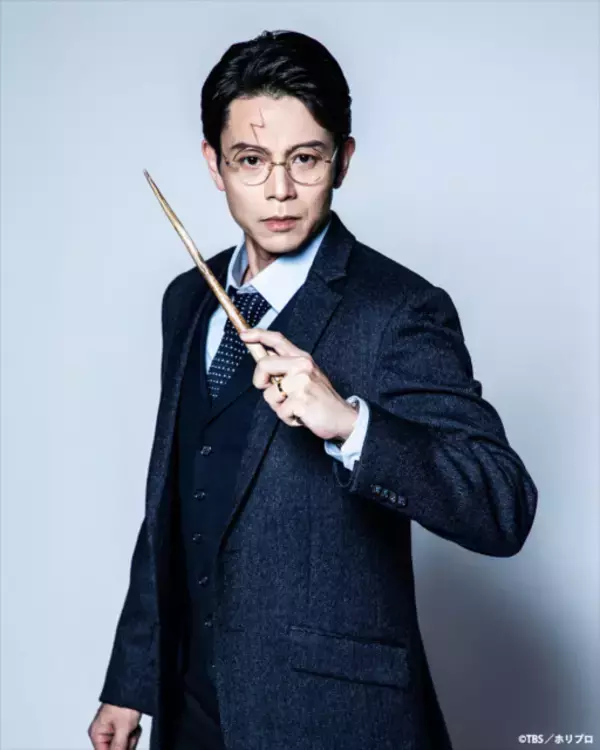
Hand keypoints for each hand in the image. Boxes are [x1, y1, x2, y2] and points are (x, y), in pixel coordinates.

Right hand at [88, 704, 141, 749]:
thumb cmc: (124, 701)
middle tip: (129, 733)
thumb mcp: (122, 728)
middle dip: (126, 743)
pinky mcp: (121, 725)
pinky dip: (133, 732)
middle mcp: (102, 731)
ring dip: (131, 738)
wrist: (134, 686)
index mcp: (97, 733)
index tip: (125, 746)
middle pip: (115, 749)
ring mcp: (112, 728)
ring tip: (132, 727)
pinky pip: (128, 737)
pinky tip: (135, 725)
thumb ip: (118, 747)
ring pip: (123, 744)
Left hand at [240, 328, 357, 441]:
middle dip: (260, 381)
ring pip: (269, 394)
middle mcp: (302, 366)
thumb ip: (286, 368)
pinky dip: (288, 418)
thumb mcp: (306, 377)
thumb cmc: (321, 400)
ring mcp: (301, 382)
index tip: (244, 335)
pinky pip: (280, 411)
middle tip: (273, 391)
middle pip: (263, 364)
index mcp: (302, 359)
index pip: (277, 340)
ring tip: (296, 407)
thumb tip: (264, 359)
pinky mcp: (301, 400)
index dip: (258, 335)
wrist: (343, 418)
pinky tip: (301, 415)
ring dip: (279, 406)